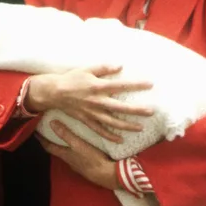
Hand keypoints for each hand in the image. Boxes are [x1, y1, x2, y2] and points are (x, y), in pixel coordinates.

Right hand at [27, 64, 154, 143]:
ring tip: (141, 128)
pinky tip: (121, 140)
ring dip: (127, 126)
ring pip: (112, 122)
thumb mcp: (87, 69)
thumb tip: (120, 65)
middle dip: (136, 110)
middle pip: (120, 107)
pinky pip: (100, 130)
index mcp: (98, 87)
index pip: (121, 86)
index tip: (150, 84)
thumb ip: (104, 68)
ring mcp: (92, 113)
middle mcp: (97, 101)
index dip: (136, 85)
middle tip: (151, 111)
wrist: (53, 92)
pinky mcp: (87, 120)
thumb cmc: (72, 78)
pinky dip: (110, 136)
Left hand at [36, 120, 120, 189]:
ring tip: (67, 139)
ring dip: (66, 148)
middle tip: (50, 133)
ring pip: (68, 155)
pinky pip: (78, 158)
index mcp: (65, 155)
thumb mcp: (79, 145)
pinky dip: (76, 152)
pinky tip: (83, 149)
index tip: (35, 132)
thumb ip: (66, 134)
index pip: (49, 146)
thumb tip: (51, 123)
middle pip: (57, 151)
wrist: (108, 175)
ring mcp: (79, 166)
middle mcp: (70, 161)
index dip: (41, 139)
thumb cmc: (93, 159)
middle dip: (53, 143)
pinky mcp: (88, 168)